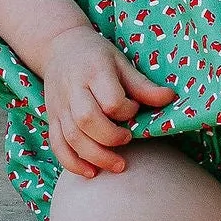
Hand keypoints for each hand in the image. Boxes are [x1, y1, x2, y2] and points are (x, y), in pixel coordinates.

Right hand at [42, 27, 175, 177]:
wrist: (59, 47)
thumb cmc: (96, 56)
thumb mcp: (121, 63)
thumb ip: (142, 85)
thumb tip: (170, 98)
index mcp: (94, 72)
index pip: (111, 100)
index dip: (127, 111)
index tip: (135, 109)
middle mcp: (73, 89)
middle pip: (88, 121)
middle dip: (111, 138)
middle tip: (128, 140)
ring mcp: (59, 106)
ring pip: (72, 137)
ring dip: (96, 156)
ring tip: (118, 165)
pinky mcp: (51, 118)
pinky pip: (58, 145)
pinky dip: (72, 162)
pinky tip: (91, 172)